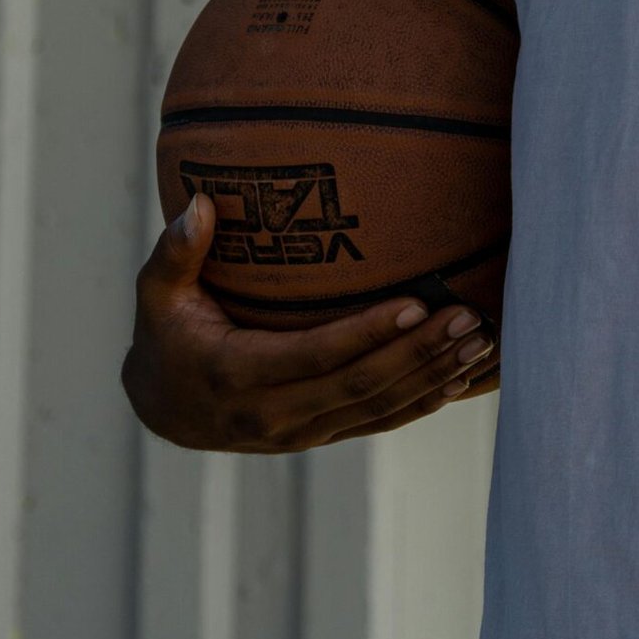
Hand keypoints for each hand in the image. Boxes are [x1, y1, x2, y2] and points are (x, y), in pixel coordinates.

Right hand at [121, 194, 498, 451]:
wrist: (163, 407)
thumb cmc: (166, 333)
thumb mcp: (156, 293)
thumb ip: (176, 251)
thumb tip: (198, 202)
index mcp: (236, 375)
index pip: (315, 356)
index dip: (366, 333)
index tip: (414, 302)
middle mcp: (271, 415)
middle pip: (359, 386)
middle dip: (419, 352)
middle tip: (469, 317)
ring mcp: (298, 433)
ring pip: (377, 409)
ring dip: (433, 377)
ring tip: (482, 341)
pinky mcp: (317, 436)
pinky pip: (377, 423)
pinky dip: (420, 403)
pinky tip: (460, 380)